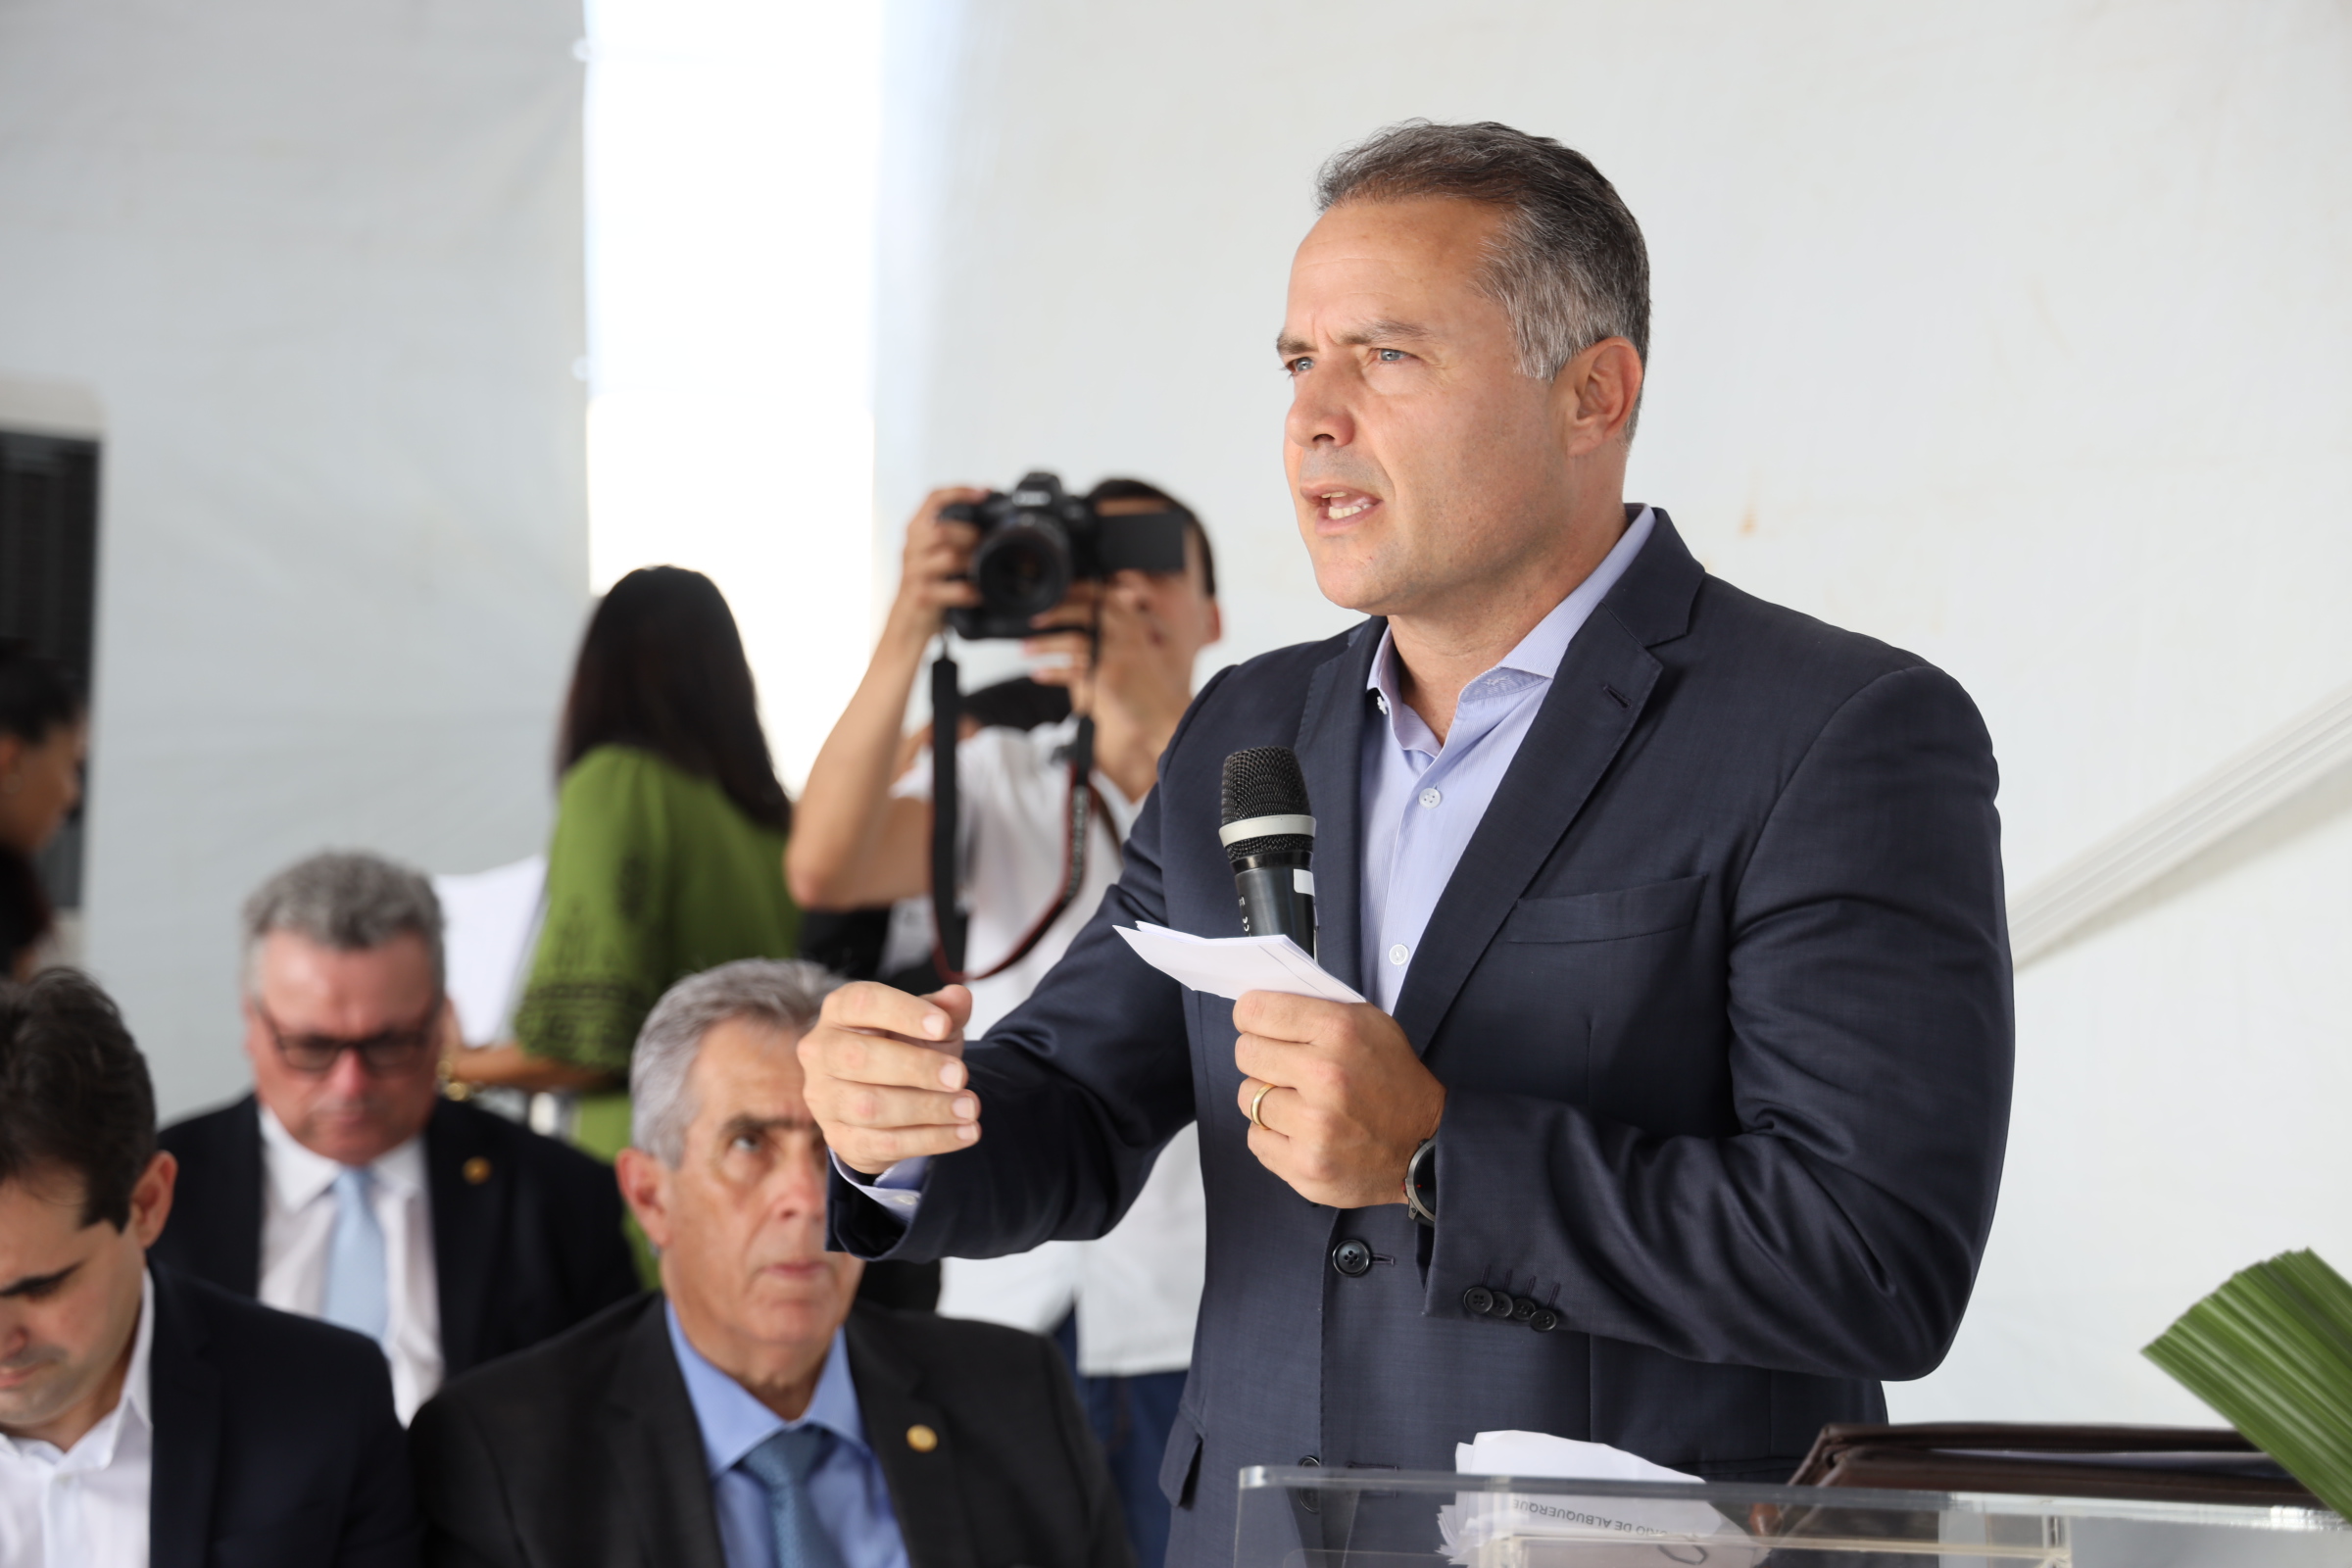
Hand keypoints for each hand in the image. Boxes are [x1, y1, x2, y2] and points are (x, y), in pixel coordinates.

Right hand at [798, 982, 979, 1175]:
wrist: (893, 1099)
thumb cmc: (906, 1049)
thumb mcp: (930, 1026)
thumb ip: (947, 1010)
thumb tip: (960, 997)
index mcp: (840, 1011)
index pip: (863, 1003)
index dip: (904, 1013)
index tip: (943, 1025)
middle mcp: (822, 1052)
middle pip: (859, 1058)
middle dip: (916, 1068)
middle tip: (960, 1076)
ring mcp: (824, 1098)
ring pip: (870, 1107)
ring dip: (927, 1109)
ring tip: (970, 1108)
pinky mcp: (840, 1138)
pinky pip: (884, 1143)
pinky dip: (930, 1139)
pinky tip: (964, 1132)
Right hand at [882, 487, 986, 646]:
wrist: (908, 623)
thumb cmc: (929, 585)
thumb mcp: (936, 555)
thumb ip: (955, 536)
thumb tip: (994, 520)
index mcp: (916, 531)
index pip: (933, 499)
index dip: (959, 492)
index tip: (984, 493)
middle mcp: (911, 547)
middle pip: (941, 529)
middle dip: (970, 535)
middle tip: (984, 544)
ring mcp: (914, 572)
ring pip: (948, 556)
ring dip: (972, 561)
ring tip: (982, 568)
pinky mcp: (922, 595)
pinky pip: (954, 589)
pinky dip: (971, 591)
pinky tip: (978, 593)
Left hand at [1025, 573, 1196, 800]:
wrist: (1165, 711)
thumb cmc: (1147, 681)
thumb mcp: (1136, 645)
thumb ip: (1116, 627)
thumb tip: (1081, 616)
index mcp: (1132, 619)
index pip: (1099, 594)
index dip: (1072, 591)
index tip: (1050, 594)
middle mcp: (1126, 632)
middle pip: (1083, 611)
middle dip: (1053, 612)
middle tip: (1033, 619)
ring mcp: (1119, 653)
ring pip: (1073, 642)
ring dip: (1044, 645)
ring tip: (1025, 649)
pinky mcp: (1110, 676)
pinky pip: (1074, 671)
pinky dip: (1052, 672)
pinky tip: (1039, 674)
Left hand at [1232, 992, 1444, 1207]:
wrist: (1426, 1145)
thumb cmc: (1394, 1080)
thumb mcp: (1371, 1024)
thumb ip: (1317, 1011)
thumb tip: (1261, 1006)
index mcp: (1339, 1031)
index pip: (1256, 1011)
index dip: (1251, 1016)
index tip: (1256, 1024)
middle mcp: (1325, 1076)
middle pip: (1246, 1053)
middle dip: (1261, 1058)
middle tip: (1283, 1067)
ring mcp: (1315, 1126)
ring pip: (1248, 1098)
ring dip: (1268, 1100)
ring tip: (1300, 1103)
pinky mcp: (1306, 1166)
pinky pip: (1256, 1138)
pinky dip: (1274, 1135)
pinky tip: (1302, 1132)